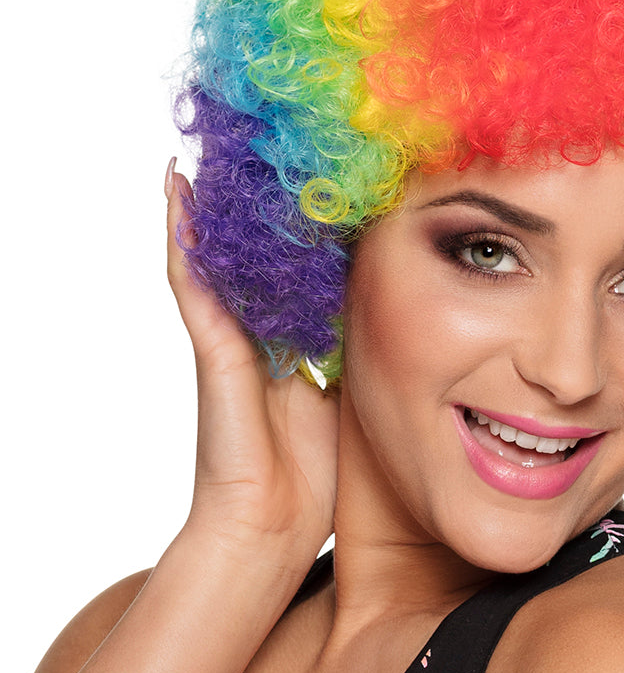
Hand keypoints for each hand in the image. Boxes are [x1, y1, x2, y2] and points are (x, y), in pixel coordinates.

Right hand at [165, 159, 339, 562]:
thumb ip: (361, 350)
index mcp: (297, 337)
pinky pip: (193, 284)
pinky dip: (182, 237)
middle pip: (259, 252)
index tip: (330, 177)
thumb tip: (397, 309)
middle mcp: (260, 329)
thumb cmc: (318, 467)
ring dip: (217, 204)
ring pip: (220, 255)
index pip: (304, 267)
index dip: (315, 225)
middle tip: (267, 147)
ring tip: (216, 149)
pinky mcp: (213, 350)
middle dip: (262, 205)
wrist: (273, 524)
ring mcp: (231, 337)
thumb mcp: (353, 391)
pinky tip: (177, 192)